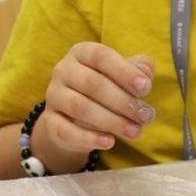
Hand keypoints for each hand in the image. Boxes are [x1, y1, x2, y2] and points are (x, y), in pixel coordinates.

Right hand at [38, 43, 156, 164]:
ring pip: (80, 107)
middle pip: (92, 84)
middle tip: (146, 117)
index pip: (102, 56)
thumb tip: (145, 73)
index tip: (146, 88)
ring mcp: (53, 96)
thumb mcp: (122, 75)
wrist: (75, 118)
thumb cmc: (106, 89)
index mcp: (82, 52)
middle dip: (123, 101)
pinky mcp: (50, 121)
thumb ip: (137, 70)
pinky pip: (66, 130)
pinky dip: (88, 138)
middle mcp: (63, 70)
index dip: (124, 72)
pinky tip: (109, 142)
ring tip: (134, 131)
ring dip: (111, 121)